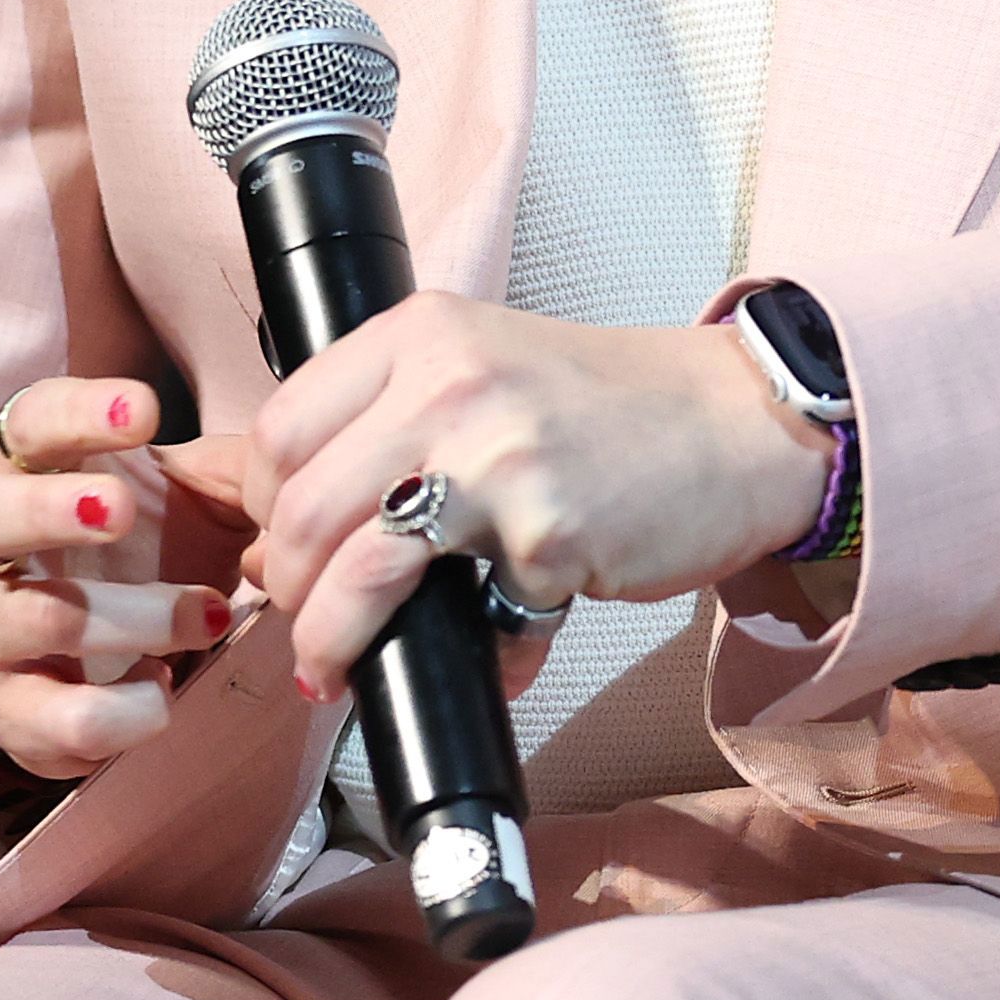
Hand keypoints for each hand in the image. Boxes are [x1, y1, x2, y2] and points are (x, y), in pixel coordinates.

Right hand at [0, 381, 254, 781]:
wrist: (70, 654)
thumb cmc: (136, 548)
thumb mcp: (183, 494)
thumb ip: (229, 472)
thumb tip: (283, 470)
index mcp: (26, 471)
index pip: (29, 422)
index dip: (77, 412)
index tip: (143, 411)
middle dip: (50, 509)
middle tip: (119, 508)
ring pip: (37, 620)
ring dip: (133, 620)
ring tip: (206, 617)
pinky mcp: (6, 713)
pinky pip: (61, 719)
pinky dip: (124, 709)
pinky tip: (161, 683)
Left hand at [242, 301, 831, 702]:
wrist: (738, 422)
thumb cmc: (612, 408)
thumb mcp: (487, 371)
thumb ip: (395, 423)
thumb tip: (293, 535)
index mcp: (422, 333)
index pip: (280, 425)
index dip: (261, 503)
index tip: (279, 542)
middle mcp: (449, 380)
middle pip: (297, 506)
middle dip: (286, 586)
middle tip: (304, 619)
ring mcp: (497, 455)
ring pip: (353, 570)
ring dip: (329, 639)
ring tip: (334, 667)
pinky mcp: (546, 533)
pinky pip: (474, 625)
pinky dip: (482, 658)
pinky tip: (499, 655)